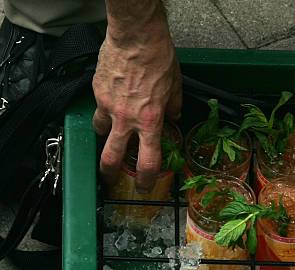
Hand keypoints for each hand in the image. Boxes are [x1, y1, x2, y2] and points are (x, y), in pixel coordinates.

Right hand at [93, 10, 181, 192]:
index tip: (143, 186)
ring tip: (112, 131)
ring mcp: (108, 106)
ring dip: (106, 135)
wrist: (136, 37)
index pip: (147, 161)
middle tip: (111, 178)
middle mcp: (127, 119)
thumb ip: (173, 107)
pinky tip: (111, 101)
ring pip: (101, 132)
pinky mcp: (97, 92)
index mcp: (150, 122)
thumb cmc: (158, 59)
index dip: (145, 179)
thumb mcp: (175, 87)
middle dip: (110, 173)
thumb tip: (173, 116)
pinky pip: (98, 108)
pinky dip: (104, 109)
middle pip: (111, 158)